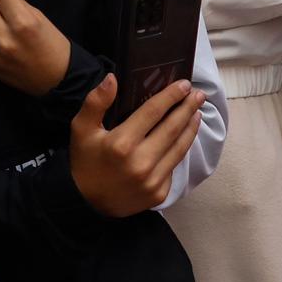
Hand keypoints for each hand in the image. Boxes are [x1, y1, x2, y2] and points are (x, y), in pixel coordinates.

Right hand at [68, 76, 203, 217]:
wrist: (85, 203)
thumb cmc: (85, 160)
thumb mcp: (81, 128)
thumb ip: (96, 102)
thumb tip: (112, 78)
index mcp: (121, 144)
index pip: (153, 112)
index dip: (170, 96)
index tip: (184, 84)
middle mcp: (140, 162)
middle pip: (172, 128)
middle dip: (188, 108)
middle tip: (199, 94)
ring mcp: (152, 180)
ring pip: (179, 148)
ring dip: (190, 128)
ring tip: (197, 112)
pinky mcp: (158, 193)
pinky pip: (174, 166)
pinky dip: (181, 149)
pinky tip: (184, 137)